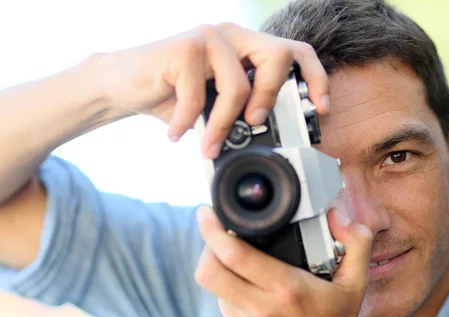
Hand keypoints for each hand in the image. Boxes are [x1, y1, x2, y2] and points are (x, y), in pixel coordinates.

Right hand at [97, 22, 329, 157]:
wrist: (123, 85)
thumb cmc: (173, 96)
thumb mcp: (216, 108)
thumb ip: (242, 114)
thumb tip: (273, 143)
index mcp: (247, 47)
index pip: (295, 52)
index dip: (315, 78)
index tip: (321, 110)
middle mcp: (233, 36)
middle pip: (278, 57)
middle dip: (271, 98)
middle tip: (253, 125)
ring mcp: (208, 37)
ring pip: (238, 86)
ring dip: (222, 126)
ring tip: (207, 145)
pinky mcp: (183, 47)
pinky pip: (199, 95)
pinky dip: (188, 122)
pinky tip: (177, 133)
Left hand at [194, 206, 383, 316]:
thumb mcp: (356, 281)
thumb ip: (354, 240)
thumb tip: (335, 213)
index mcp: (288, 289)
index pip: (234, 254)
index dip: (212, 229)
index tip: (207, 214)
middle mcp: (262, 313)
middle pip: (209, 272)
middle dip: (206, 249)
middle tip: (216, 240)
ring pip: (218, 293)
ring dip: (228, 279)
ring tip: (253, 279)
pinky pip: (227, 316)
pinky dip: (236, 305)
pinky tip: (258, 307)